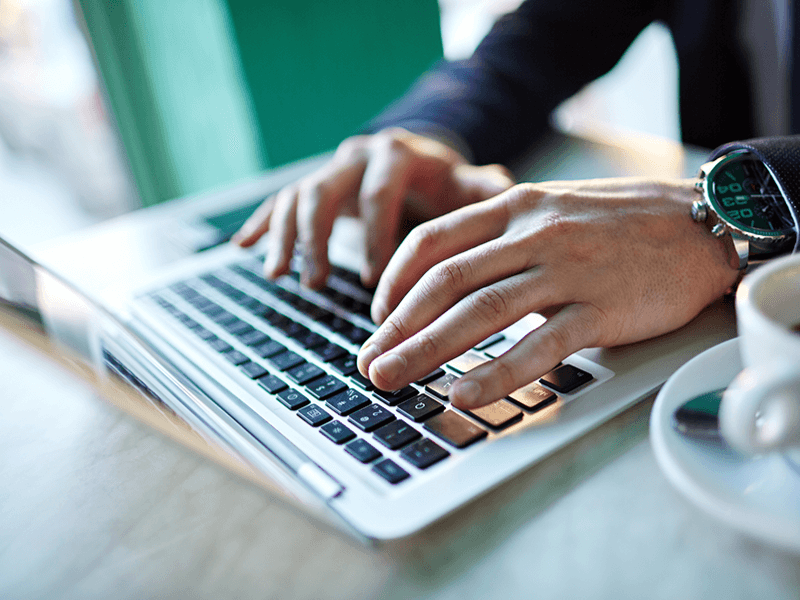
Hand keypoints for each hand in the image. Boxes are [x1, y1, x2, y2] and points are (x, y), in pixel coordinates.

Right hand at [232, 128, 513, 287]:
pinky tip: (244, 247)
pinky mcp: (312, 186)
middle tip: (315, 282)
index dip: (372, 237)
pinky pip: (280, 201)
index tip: (372, 281)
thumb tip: (506, 189)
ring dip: (287, 237)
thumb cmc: (448, 186)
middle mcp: (356, 156)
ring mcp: (330, 170)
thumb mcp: (468, 186)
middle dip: (318, 240)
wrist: (420, 165)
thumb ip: (484, 190)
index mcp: (396, 154)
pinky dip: (262, 224)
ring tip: (282, 275)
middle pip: (325, 191)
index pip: (378, 192)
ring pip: (297, 197)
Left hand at [357, 177, 739, 408]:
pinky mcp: (600, 308)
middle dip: (395, 326)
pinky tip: (464, 395)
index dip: (393, 281)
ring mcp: (565, 269)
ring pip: (479, 311)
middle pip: (443, 282)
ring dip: (425, 349)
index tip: (376, 315)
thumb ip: (503, 232)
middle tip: (367, 361)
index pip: (432, 241)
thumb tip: (454, 268)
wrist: (702, 223)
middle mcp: (532, 233)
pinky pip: (539, 345)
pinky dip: (496, 372)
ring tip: (390, 379)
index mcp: (514, 207)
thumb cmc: (623, 221)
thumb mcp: (552, 207)